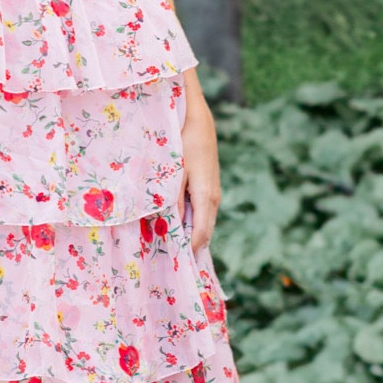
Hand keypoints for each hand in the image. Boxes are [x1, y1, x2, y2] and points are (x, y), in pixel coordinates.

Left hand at [179, 98, 220, 254]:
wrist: (197, 118)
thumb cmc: (183, 141)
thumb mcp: (174, 171)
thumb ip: (172, 199)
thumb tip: (171, 225)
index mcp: (206, 197)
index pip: (200, 234)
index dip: (188, 251)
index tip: (174, 265)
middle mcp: (213, 198)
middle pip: (204, 232)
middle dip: (188, 246)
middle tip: (170, 260)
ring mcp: (213, 191)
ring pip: (202, 221)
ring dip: (188, 233)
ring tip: (169, 245)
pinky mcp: (208, 185)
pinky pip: (201, 210)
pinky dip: (190, 220)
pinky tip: (174, 222)